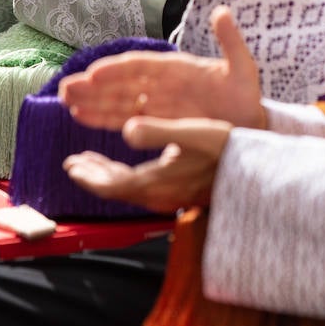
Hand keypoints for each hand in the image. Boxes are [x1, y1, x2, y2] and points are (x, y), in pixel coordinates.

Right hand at [60, 6, 264, 129]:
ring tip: (65, 100)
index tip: (96, 73)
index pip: (141, 66)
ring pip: (118, 100)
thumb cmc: (247, 96)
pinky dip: (103, 117)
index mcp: (177, 68)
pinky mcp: (155, 121)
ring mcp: (157, 103)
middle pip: (122, 83)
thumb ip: (231, 41)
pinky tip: (81, 116)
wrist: (252, 124)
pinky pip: (124, 118)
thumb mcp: (244, 68)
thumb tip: (222, 10)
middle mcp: (162, 84)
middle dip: (94, 86)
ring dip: (92, 100)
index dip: (118, 70)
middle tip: (66, 88)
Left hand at [63, 116, 229, 212]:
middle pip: (115, 190)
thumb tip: (126, 129)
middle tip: (74, 163)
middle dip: (93, 175)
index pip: (111, 186)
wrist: (254, 172)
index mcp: (155, 182)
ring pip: (128, 190)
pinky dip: (126, 178)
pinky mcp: (177, 193)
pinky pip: (141, 188)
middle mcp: (158, 195)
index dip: (89, 177)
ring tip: (92, 163)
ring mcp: (168, 197)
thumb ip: (157, 131)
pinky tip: (128, 167)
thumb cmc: (224, 148)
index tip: (70, 166)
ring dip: (107, 176)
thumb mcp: (191, 133)